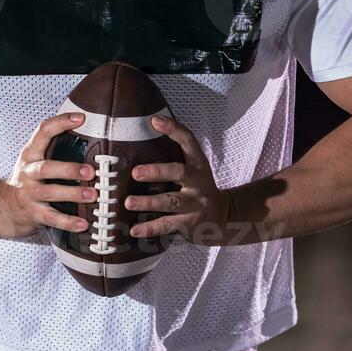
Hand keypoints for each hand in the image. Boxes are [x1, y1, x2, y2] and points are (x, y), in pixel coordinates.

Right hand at [0, 112, 95, 238]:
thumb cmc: (28, 179)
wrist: (2, 207)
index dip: (61, 122)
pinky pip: (51, 218)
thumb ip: (55, 148)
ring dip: (72, 194)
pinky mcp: (33, 214)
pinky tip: (83, 224)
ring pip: (50, 193)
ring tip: (92, 195)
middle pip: (46, 168)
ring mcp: (29, 194)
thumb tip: (91, 137)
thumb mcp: (34, 160)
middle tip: (91, 171)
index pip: (43, 132)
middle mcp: (28, 172)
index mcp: (30, 154)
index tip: (81, 118)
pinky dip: (68, 222)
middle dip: (69, 169)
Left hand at [125, 114, 231, 246]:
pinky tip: (134, 230)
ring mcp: (195, 203)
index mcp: (198, 164)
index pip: (189, 141)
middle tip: (136, 172)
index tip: (154, 120)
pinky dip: (150, 229)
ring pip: (171, 202)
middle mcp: (198, 182)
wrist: (223, 217)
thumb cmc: (198, 188)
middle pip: (179, 172)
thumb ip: (176, 157)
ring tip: (128, 202)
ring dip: (148, 202)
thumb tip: (143, 137)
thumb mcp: (194, 170)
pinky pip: (167, 225)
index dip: (173, 129)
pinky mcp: (189, 223)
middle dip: (157, 172)